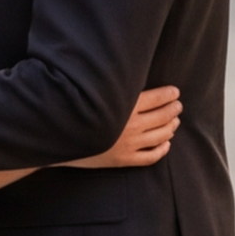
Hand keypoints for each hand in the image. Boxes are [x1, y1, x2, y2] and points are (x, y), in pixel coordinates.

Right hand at [65, 85, 181, 170]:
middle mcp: (130, 126)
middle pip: (162, 117)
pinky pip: (151, 157)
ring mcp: (128, 145)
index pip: (157, 98)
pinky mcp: (123, 160)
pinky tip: (166, 143)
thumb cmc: (73, 109)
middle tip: (178, 105)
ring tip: (175, 121)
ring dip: (171, 127)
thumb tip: (127, 74)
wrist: (56, 138)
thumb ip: (115, 86)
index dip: (169, 95)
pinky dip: (162, 149)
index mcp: (125, 106)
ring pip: (161, 136)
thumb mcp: (94, 92)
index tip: (175, 92)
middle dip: (173, 109)